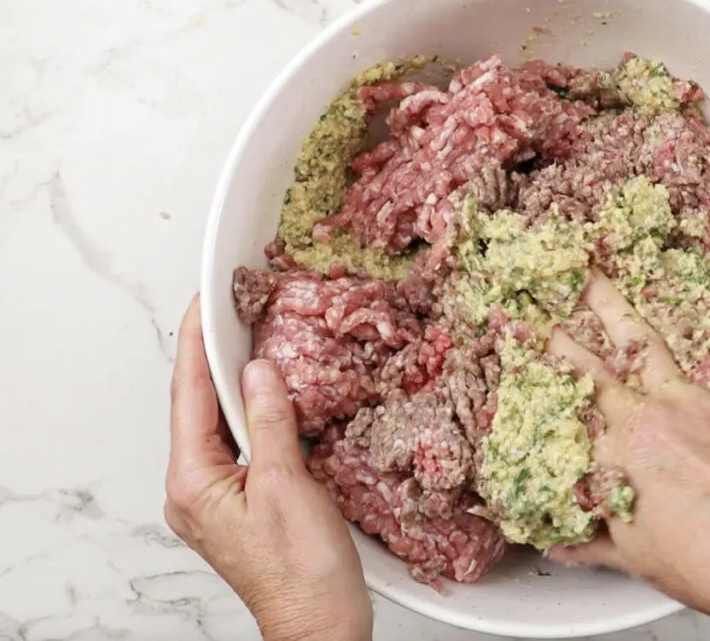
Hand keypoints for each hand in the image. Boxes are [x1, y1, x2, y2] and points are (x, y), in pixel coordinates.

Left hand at [165, 296, 372, 640]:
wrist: (320, 623)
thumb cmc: (303, 573)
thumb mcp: (288, 486)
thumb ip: (269, 422)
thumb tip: (259, 371)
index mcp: (194, 482)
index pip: (189, 394)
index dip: (198, 342)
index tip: (206, 301)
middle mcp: (195, 488)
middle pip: (199, 405)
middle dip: (214, 355)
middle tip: (232, 309)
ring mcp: (216, 495)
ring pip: (221, 423)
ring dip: (236, 382)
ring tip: (251, 338)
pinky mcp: (241, 500)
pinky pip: (241, 443)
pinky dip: (255, 412)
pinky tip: (272, 393)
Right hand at [547, 271, 709, 640]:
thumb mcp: (635, 558)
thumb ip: (590, 543)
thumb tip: (558, 545)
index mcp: (616, 452)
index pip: (570, 397)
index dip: (545, 363)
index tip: (529, 335)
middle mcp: (650, 413)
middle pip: (601, 359)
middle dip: (573, 321)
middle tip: (555, 285)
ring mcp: (699, 396)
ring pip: (649, 339)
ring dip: (621, 306)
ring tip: (602, 276)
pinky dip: (702, 315)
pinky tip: (689, 293)